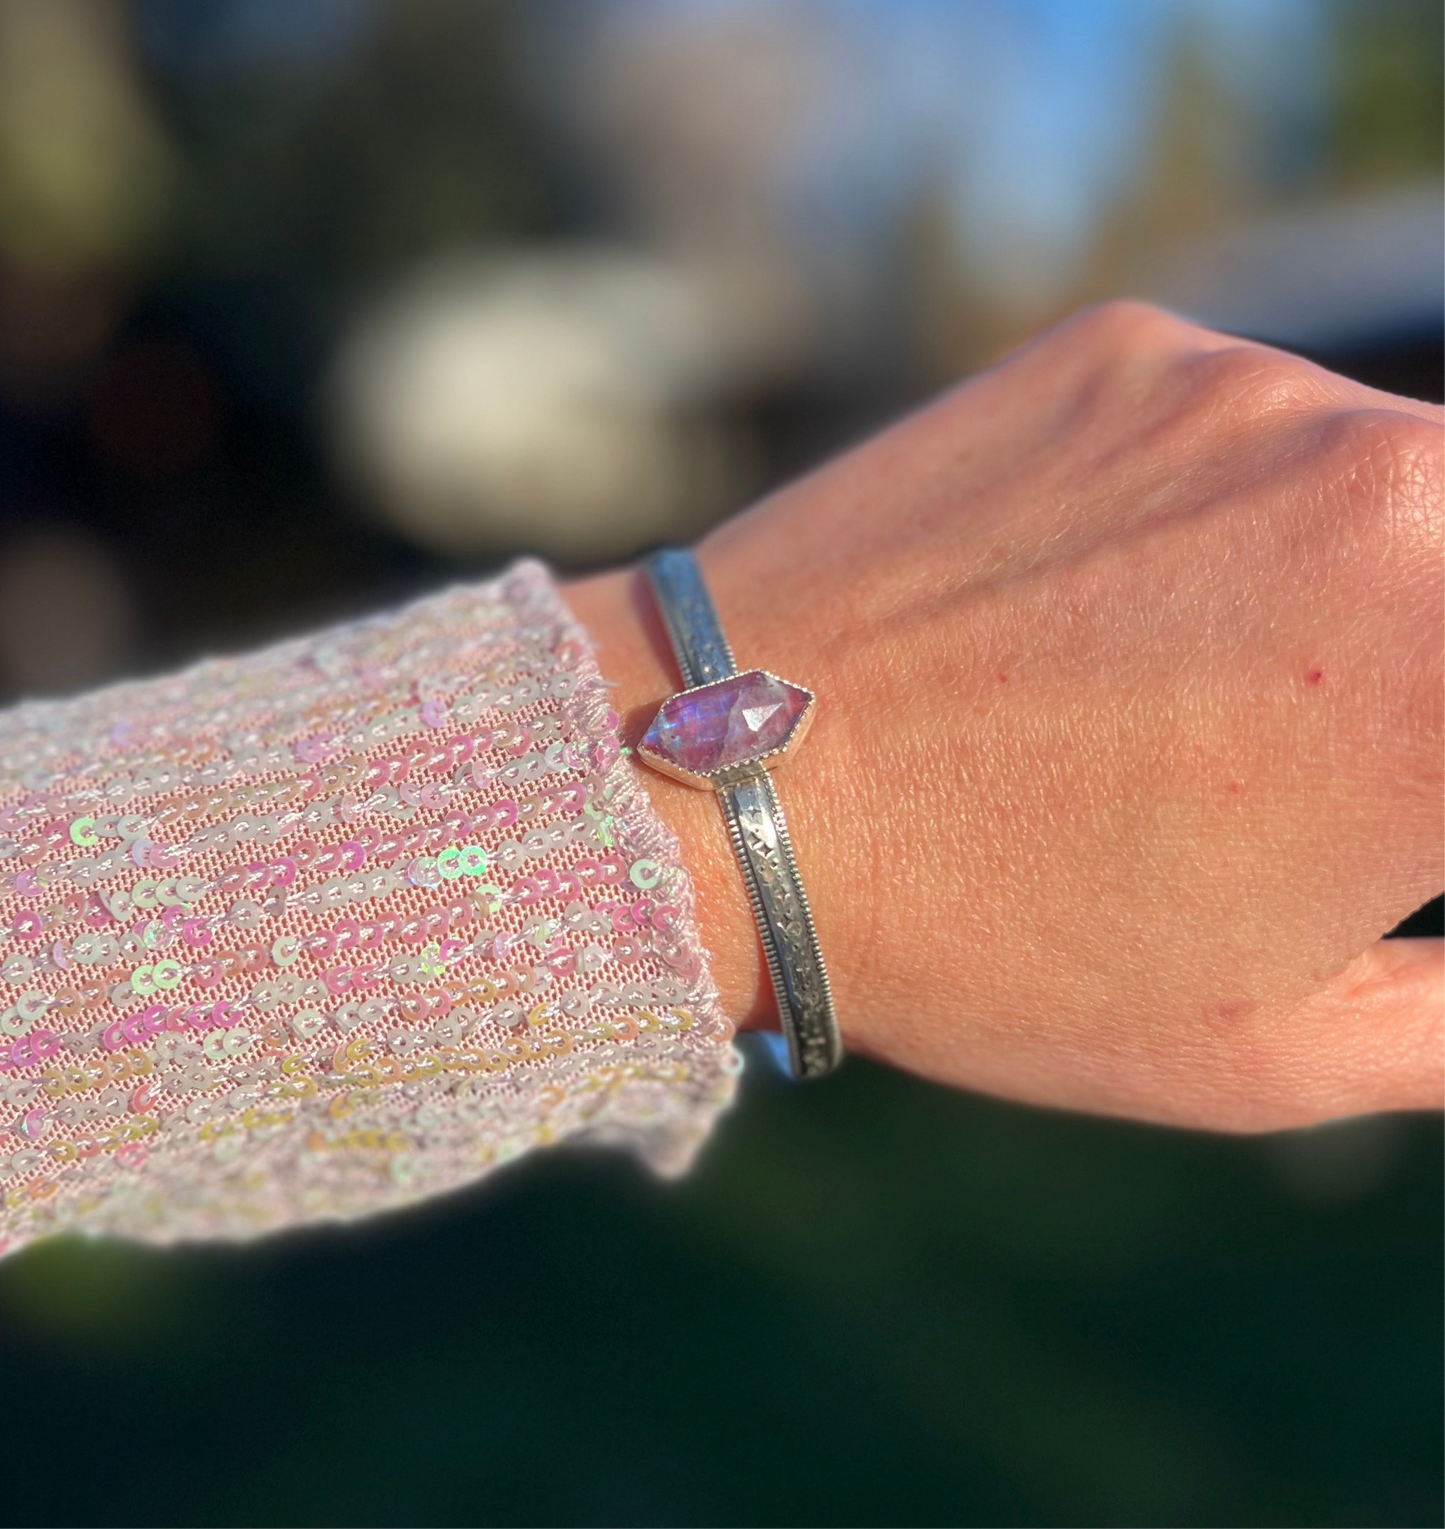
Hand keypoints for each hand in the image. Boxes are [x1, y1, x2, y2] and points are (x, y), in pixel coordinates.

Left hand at [568, 301, 1444, 1130]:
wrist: (711, 784)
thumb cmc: (984, 944)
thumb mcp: (1265, 1046)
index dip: (1437, 758)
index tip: (1387, 793)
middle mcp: (1387, 488)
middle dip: (1422, 669)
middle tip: (1329, 744)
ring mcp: (1246, 392)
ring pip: (1391, 477)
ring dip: (1348, 576)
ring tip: (1186, 686)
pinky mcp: (1126, 343)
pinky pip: (1245, 418)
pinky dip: (1225, 505)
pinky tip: (1099, 600)